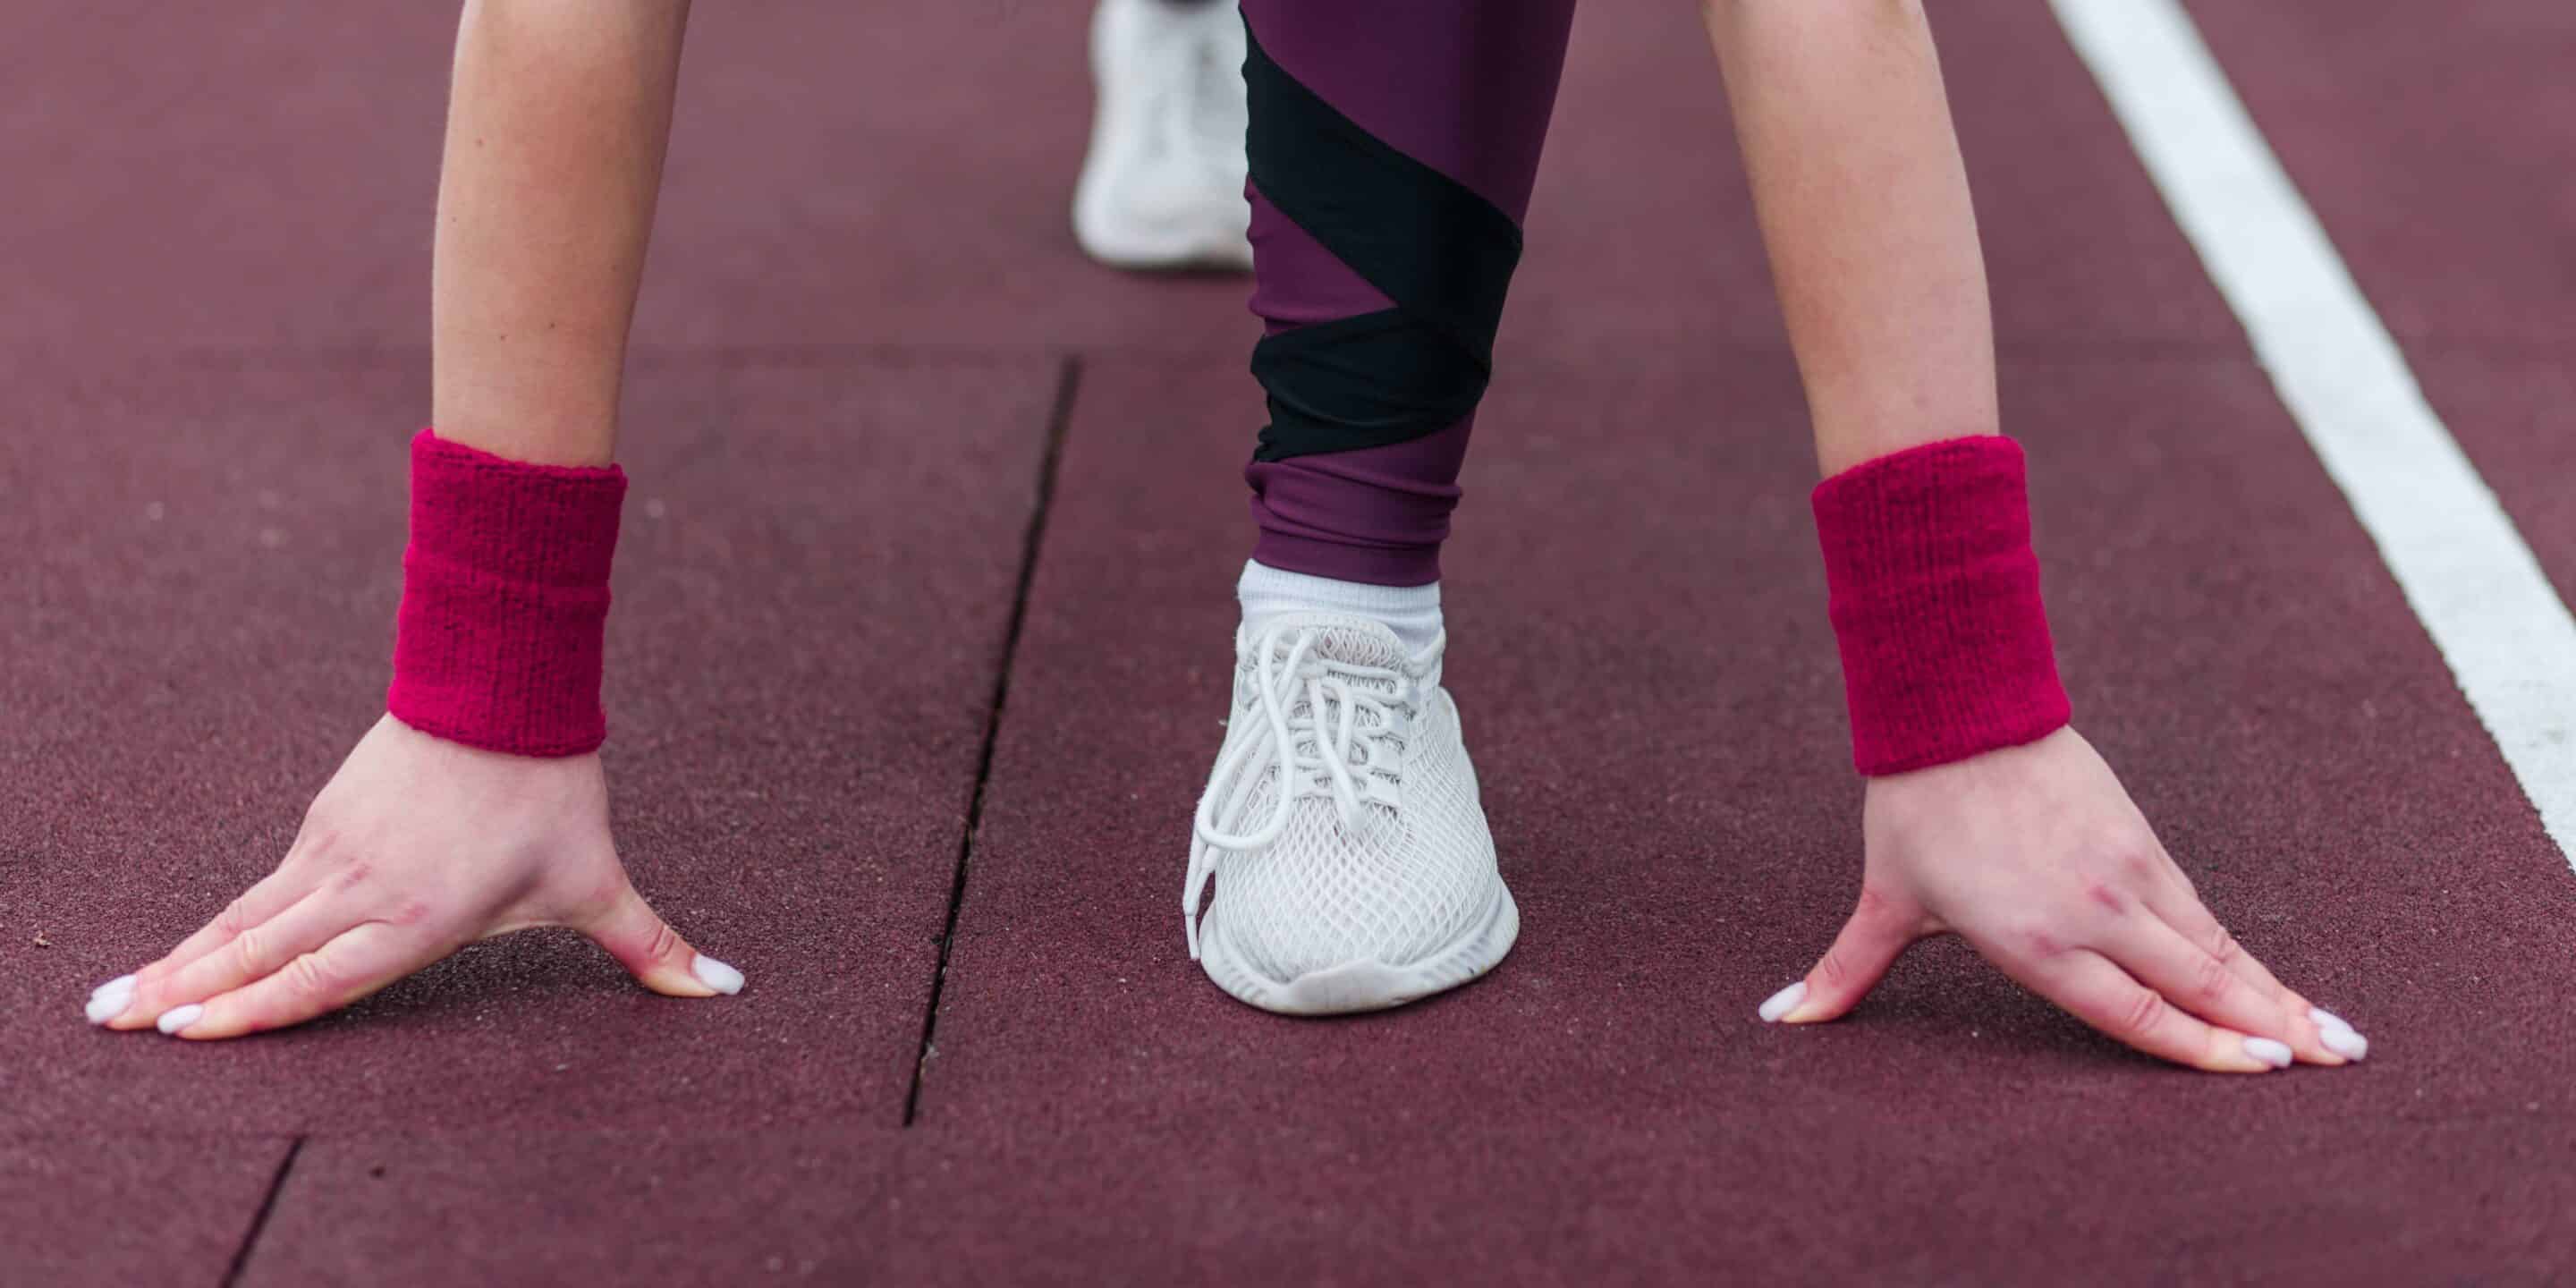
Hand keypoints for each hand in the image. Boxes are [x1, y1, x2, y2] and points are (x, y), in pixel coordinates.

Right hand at [86, 713, 737, 1038]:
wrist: (504, 687)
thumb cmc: (550, 792)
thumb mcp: (598, 880)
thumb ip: (650, 945)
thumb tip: (722, 987)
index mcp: (419, 916)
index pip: (321, 978)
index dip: (255, 1010)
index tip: (190, 1033)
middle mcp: (361, 888)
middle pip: (257, 951)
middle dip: (186, 993)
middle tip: (119, 1027)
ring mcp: (332, 851)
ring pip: (245, 918)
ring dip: (181, 959)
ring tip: (118, 1002)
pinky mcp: (323, 820)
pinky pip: (259, 885)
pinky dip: (214, 922)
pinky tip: (181, 949)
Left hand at [1761, 727, 2366, 1070]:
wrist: (1957, 709)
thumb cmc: (1917, 811)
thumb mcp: (1883, 900)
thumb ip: (1845, 972)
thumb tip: (1780, 1016)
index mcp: (2034, 941)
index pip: (2133, 1014)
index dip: (2200, 1049)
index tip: (2262, 1074)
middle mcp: (2094, 914)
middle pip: (2198, 987)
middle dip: (2268, 1032)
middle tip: (2335, 1066)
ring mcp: (2127, 877)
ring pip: (2217, 951)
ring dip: (2279, 996)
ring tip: (2339, 1039)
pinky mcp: (2142, 844)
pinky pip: (2207, 915)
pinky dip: (2249, 955)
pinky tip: (2281, 985)